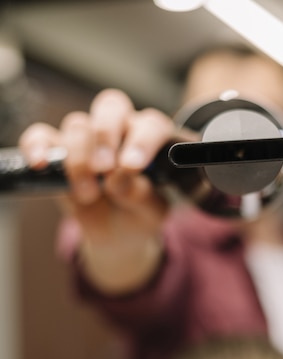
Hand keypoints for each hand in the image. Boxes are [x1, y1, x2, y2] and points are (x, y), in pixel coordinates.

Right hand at [19, 89, 175, 292]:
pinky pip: (41, 136)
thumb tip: (118, 180)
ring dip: (80, 159)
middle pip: (111, 108)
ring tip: (88, 194)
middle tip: (104, 169)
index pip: (151, 124)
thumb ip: (141, 195)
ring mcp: (87, 138)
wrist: (116, 234)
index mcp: (151, 139)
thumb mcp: (150, 212)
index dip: (142, 141)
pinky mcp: (57, 152)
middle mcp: (120, 130)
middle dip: (106, 136)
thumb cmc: (139, 214)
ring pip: (78, 125)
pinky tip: (40, 164)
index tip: (132, 167)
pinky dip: (36, 146)